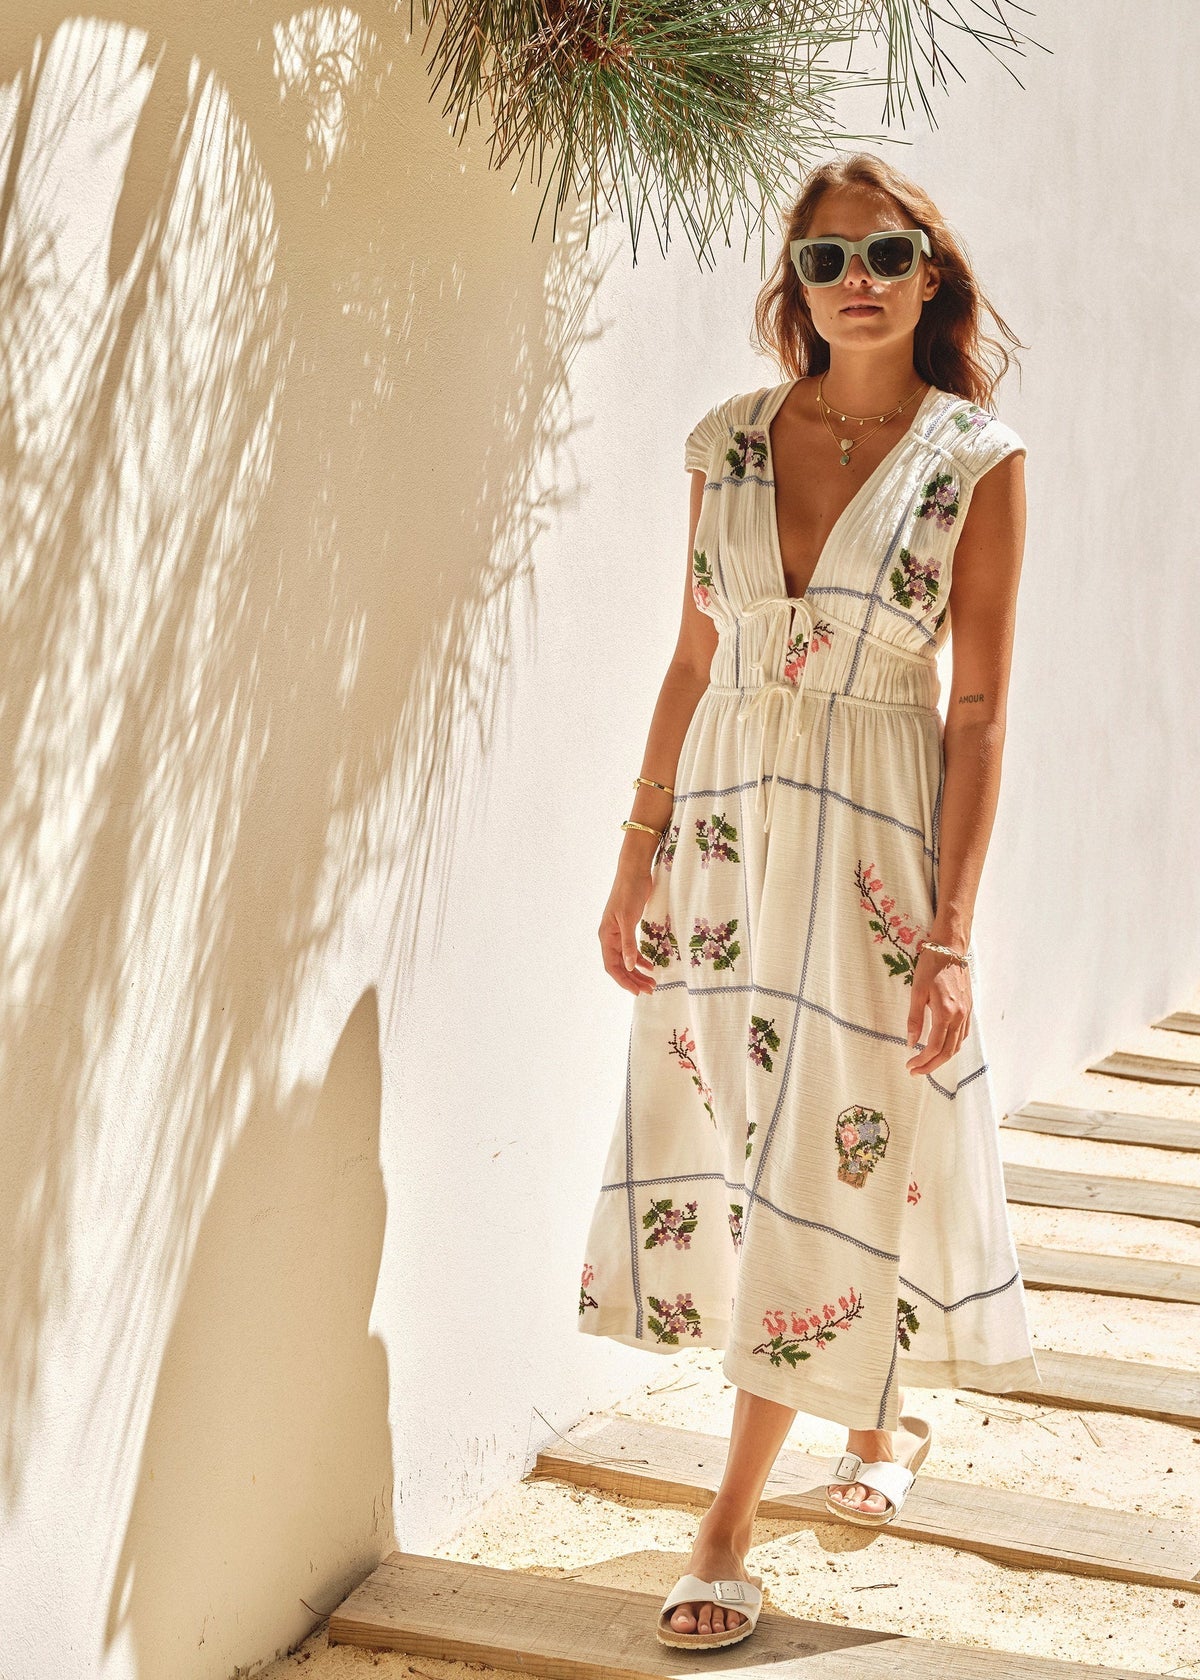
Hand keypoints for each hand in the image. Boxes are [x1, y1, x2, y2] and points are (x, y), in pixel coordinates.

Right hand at [598, 863, 659, 995]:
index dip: (624, 980)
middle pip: (619, 966)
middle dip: (633, 979)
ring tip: (652, 982)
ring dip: (638, 972)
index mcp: (606, 936)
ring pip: (626, 959)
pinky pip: (631, 950)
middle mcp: (610, 937)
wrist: (634, 872)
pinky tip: (651, 965)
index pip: (612, 966)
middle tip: (650, 989)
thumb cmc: (629, 892)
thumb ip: (628, 943)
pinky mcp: (628, 927)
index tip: (637, 992)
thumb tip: (628, 965)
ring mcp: (619, 932)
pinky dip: (640, 959)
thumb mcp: (628, 919)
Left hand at [905, 946, 971, 1074]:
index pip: (934, 1046)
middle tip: (915, 1071)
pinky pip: (963, 1035)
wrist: (950, 949)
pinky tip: (942, 1047)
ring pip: (957, 1046)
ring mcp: (967, 1014)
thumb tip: (910, 1043)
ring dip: (942, 1058)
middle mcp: (960, 1016)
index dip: (922, 1060)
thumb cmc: (930, 967)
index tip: (909, 1066)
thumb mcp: (916, 992)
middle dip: (931, 1065)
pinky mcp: (969, 1010)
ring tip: (926, 1063)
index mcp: (946, 1013)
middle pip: (948, 1051)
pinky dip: (952, 1046)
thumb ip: (914, 1019)